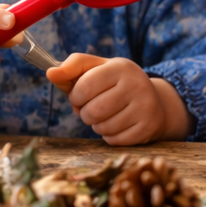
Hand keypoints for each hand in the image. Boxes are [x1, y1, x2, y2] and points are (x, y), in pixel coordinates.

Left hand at [46, 54, 191, 145]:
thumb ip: (72, 68)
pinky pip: (114, 140)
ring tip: (106, 116)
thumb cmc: (116, 84)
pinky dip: (109, 136)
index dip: (75, 96)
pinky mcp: (148, 128)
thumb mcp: (97, 69)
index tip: (80, 96)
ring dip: (97, 125)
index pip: (84, 87)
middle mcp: (137, 84)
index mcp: (120, 66)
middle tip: (93, 108)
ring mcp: (145, 107)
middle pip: (92, 111)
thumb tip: (50, 73)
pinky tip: (118, 125)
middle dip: (85, 113)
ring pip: (102, 127)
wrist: (154, 102)